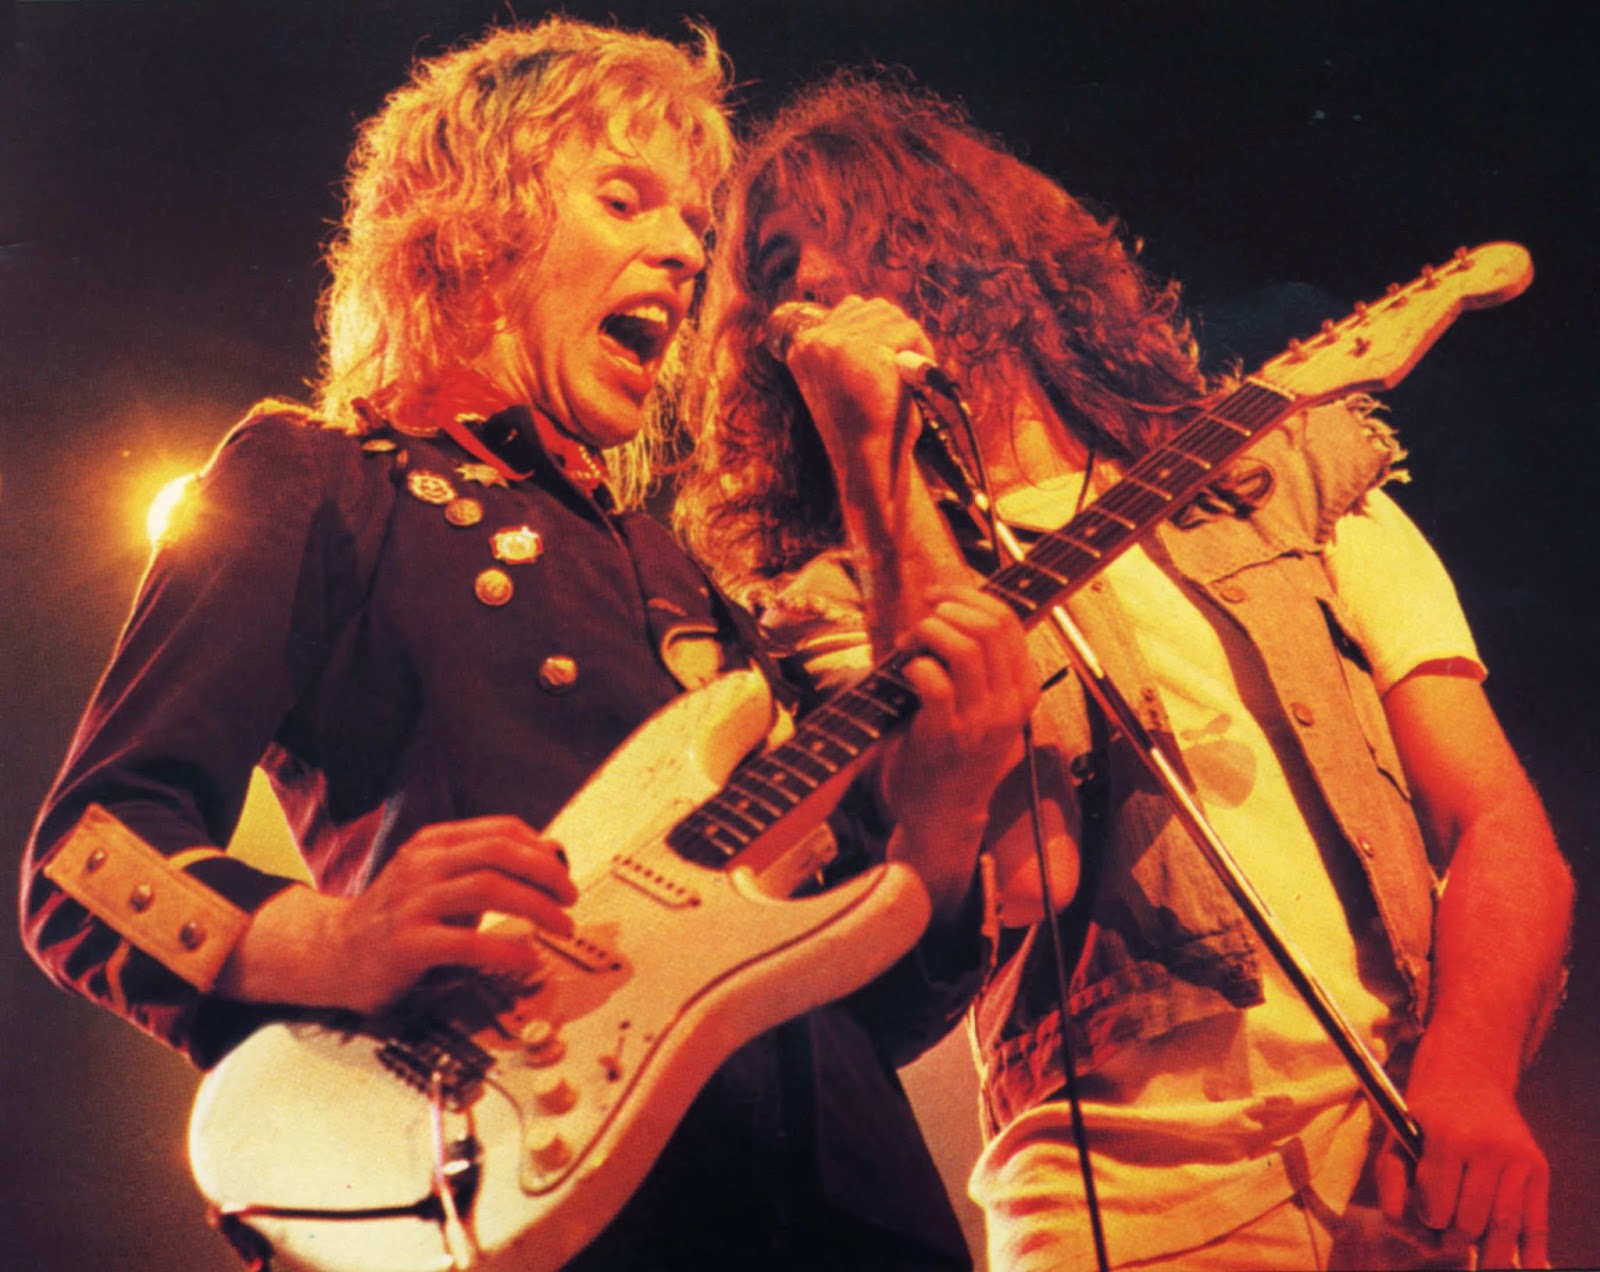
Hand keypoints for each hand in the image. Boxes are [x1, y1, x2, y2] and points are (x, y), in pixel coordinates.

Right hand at [221, 815, 575, 1015]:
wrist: (334, 952)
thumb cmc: (399, 916)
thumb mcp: (439, 880)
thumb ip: (485, 868)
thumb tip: (551, 857)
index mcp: (433, 844)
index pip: (500, 830)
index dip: (540, 849)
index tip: (563, 872)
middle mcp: (422, 865)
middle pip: (500, 853)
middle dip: (546, 874)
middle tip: (570, 899)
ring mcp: (413, 903)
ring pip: (489, 888)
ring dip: (537, 907)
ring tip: (560, 926)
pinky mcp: (408, 945)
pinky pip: (469, 942)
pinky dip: (508, 951)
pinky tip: (528, 960)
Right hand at [779, 294, 936, 469]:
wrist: (868, 462)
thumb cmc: (863, 424)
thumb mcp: (844, 377)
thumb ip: (847, 343)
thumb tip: (869, 306)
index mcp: (802, 348)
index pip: (849, 308)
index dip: (878, 331)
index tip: (888, 361)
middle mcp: (813, 341)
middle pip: (873, 308)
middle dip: (895, 335)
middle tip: (903, 371)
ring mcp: (837, 344)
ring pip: (892, 316)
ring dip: (909, 342)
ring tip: (907, 376)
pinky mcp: (866, 350)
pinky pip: (908, 330)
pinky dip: (922, 350)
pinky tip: (914, 380)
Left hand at [880, 586, 1037, 922]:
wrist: (944, 811)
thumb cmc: (956, 750)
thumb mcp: (985, 704)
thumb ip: (979, 661)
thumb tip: (953, 601)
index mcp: (1024, 689)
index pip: (1009, 620)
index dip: (969, 596)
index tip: (939, 596)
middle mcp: (1010, 703)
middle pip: (989, 626)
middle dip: (948, 608)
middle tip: (922, 619)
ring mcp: (981, 721)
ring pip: (965, 646)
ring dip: (929, 633)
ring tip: (911, 645)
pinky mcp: (947, 735)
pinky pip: (935, 680)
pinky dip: (916, 665)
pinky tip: (907, 672)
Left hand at [1377, 1032, 1550, 1268]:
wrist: (1468, 1071)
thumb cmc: (1425, 1112)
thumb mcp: (1396, 1138)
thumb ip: (1392, 1188)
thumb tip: (1413, 1237)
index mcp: (1447, 1137)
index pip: (1436, 1206)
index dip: (1427, 1220)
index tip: (1425, 1216)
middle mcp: (1487, 1147)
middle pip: (1470, 1222)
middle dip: (1454, 1241)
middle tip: (1446, 1242)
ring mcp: (1517, 1157)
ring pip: (1503, 1227)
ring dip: (1487, 1254)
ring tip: (1476, 1261)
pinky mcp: (1538, 1167)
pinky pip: (1536, 1221)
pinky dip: (1529, 1252)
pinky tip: (1520, 1267)